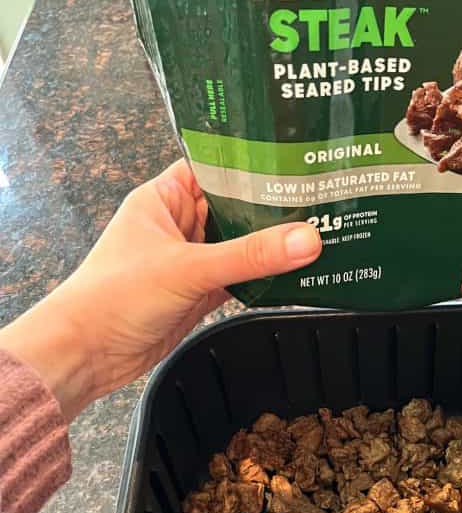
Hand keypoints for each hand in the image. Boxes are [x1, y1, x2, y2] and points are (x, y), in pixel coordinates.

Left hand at [0, 160, 320, 420]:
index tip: (294, 159)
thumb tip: (307, 239)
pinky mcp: (198, 294)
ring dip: (270, 246)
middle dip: (272, 207)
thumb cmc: (116, 295)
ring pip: (239, 246)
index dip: (250, 161)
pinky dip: (263, 279)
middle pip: (233, 208)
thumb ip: (249, 255)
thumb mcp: (188, 268)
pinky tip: (295, 274)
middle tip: (321, 198)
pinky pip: (239, 279)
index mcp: (164, 198)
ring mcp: (189, 261)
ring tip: (320, 233)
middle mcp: (178, 225)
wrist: (88, 354)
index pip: (214, 167)